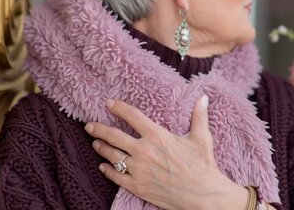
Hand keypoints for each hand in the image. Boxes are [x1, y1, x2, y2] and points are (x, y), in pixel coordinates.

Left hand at [85, 96, 248, 209]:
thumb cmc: (203, 165)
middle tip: (90, 125)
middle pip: (114, 136)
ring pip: (112, 156)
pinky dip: (107, 170)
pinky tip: (103, 166)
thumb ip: (200, 116)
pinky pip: (116, 176)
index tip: (109, 104)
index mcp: (157, 136)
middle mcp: (143, 151)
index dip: (118, 108)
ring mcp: (138, 170)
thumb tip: (203, 98)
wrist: (202, 194)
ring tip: (96, 143)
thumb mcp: (202, 137)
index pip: (132, 116)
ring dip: (101, 148)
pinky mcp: (137, 186)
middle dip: (99, 129)